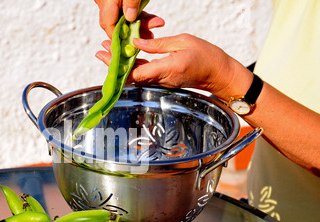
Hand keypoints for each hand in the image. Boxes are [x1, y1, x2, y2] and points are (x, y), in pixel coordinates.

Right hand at [94, 0, 163, 37]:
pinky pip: (129, 8)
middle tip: (150, 36)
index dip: (119, 38)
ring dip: (140, 23)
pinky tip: (153, 19)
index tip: (131, 47)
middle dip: (134, 31)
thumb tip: (130, 18)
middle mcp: (107, 0)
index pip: (108, 25)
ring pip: (125, 16)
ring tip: (156, 27)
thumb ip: (131, 1)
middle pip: (118, 23)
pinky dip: (140, 14)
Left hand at [96, 33, 251, 100]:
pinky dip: (133, 66)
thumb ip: (157, 44)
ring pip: (136, 76)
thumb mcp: (182, 42)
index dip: (119, 65)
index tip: (106, 53)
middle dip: (114, 64)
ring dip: (121, 64)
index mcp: (168, 69)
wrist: (218, 74)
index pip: (137, 72)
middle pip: (132, 76)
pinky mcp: (163, 81)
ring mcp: (162, 82)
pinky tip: (125, 56)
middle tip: (101, 50)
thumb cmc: (206, 56)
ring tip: (108, 50)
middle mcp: (162, 79)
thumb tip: (136, 43)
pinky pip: (144, 75)